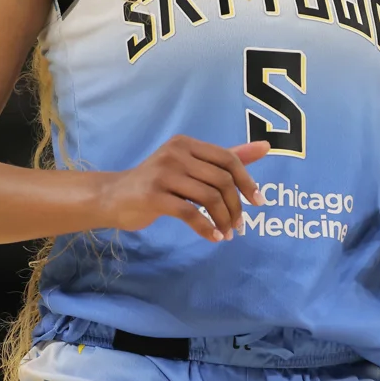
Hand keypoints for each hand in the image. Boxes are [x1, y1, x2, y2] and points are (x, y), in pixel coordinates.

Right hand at [102, 136, 270, 242]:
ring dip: (224, 220)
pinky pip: (189, 213)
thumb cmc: (157, 182)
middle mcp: (175, 153)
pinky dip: (206, 228)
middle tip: (239, 226)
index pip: (228, 158)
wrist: (113, 197)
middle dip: (236, 206)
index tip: (258, 202)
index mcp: (187, 143)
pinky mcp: (153, 195)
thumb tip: (265, 146)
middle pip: (221, 180)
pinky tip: (213, 237)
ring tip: (226, 234)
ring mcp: (163, 173)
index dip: (247, 181)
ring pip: (209, 197)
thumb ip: (225, 158)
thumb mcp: (190, 166)